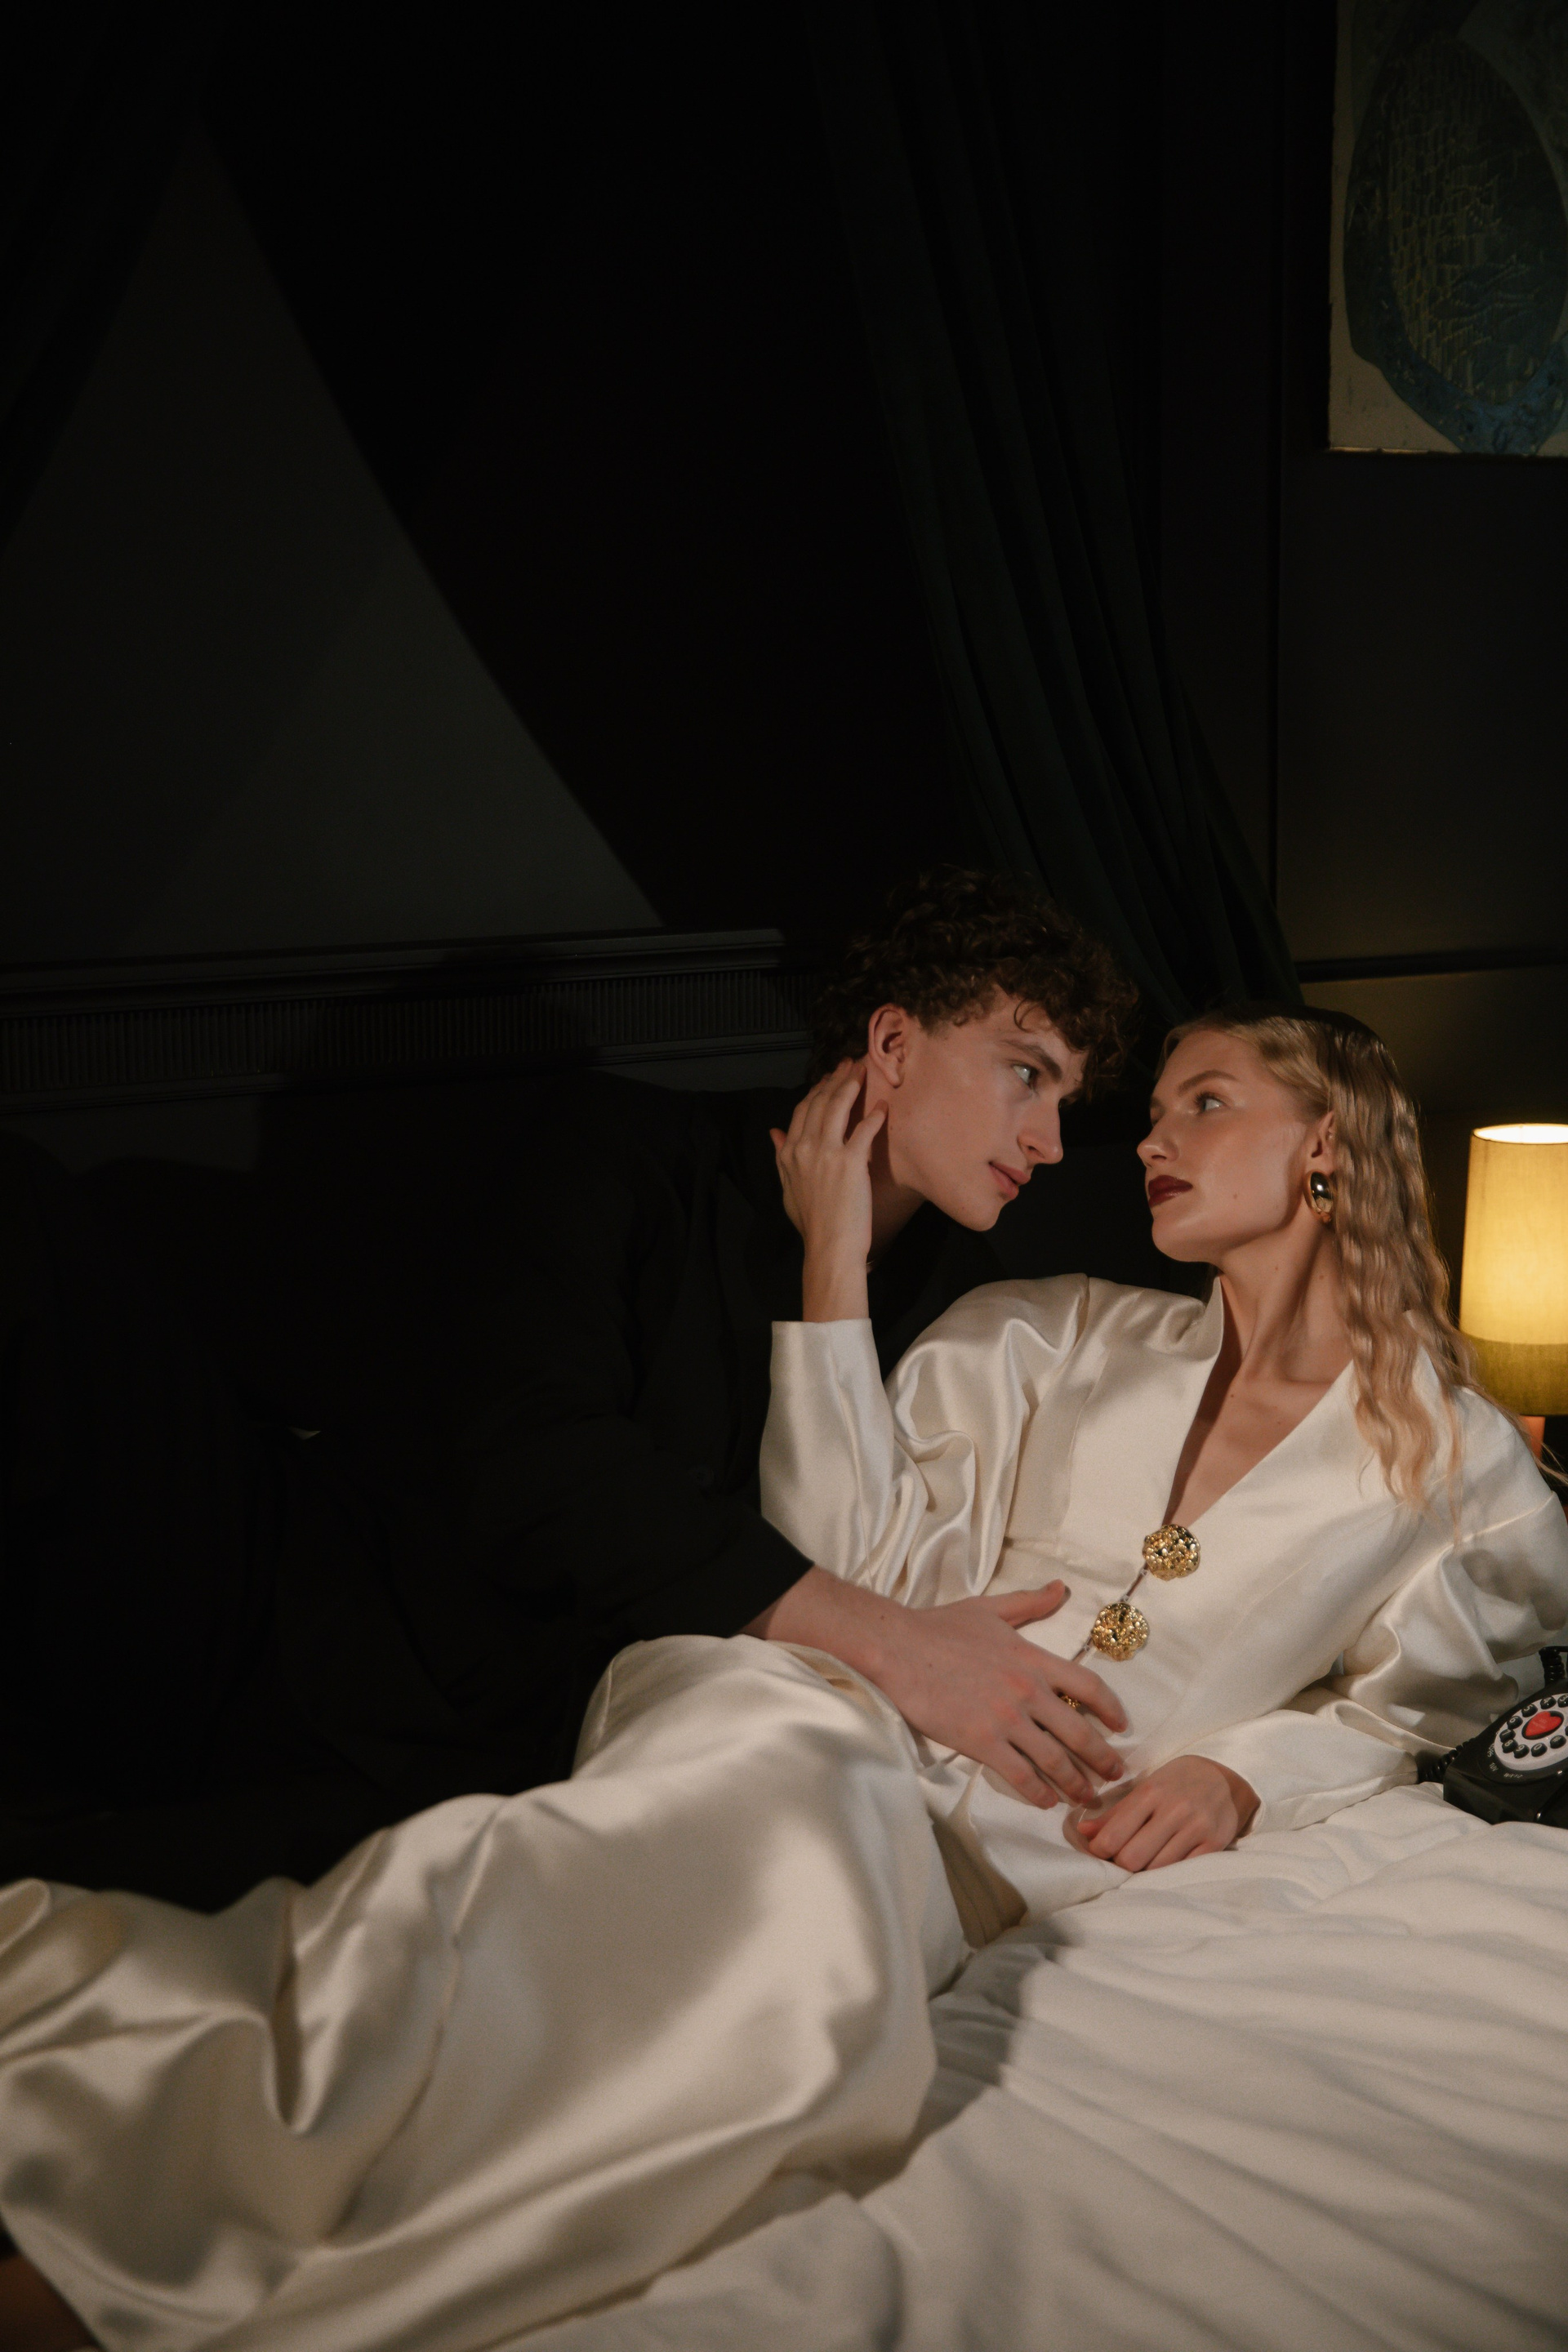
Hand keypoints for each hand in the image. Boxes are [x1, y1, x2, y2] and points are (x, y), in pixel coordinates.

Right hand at [749, 1568, 1127, 1806]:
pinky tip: (1045, 1801)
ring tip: (1086, 1798)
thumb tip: (1061, 1588)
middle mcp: (1027, 1690)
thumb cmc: (940, 1626)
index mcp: (1033, 1658)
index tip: (1121, 1726)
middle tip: (1115, 1776)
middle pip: (1080, 1732)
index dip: (1111, 1709)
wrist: (898, 1647)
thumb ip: (1030, 1603)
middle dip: (1102, 1759)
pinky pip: (1019, 1774)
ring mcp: (1005, 1718)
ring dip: (1075, 1783)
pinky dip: (1037, 1791)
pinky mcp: (980, 1741)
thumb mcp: (991, 1608)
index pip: (1088, 1686)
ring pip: (1054, 1759)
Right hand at [769, 1064, 883, 1321]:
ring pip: (837, 1108)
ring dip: (850, 1085)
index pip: (801, 1111)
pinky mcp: (851, 1162)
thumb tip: (774, 1132)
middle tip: (849, 1065)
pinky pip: (863, 1130)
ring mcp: (827, 1153)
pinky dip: (874, 1116)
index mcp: (789, 1153)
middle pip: (819, 1103)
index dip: (816, 1091)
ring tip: (862, 1071)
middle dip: (835, 1080)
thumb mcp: (787, 1188)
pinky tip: (883, 1106)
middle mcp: (805, 1147)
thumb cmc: (811, 1222)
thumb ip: (781, 1156)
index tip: (828, 1078)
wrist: (829, 1245)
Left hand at [1071, 1754, 1257, 1871]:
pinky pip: (1181, 1871)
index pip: (1113, 1836)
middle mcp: (1174, 1810)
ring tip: (1145, 1860)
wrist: (1225, 1778)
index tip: (1100, 1852)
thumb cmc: (1177, 1782)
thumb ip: (1115, 1813)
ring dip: (1145, 1871)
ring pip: (1156, 1869)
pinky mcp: (1214, 1844)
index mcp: (1151, 1793)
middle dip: (1121, 1864)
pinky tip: (1165, 1864)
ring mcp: (1196, 1828)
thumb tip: (1083, 1832)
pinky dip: (1168, 1873)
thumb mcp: (1146, 1788)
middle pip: (1132, 1858)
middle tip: (1122, 1859)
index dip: (1099, 1851)